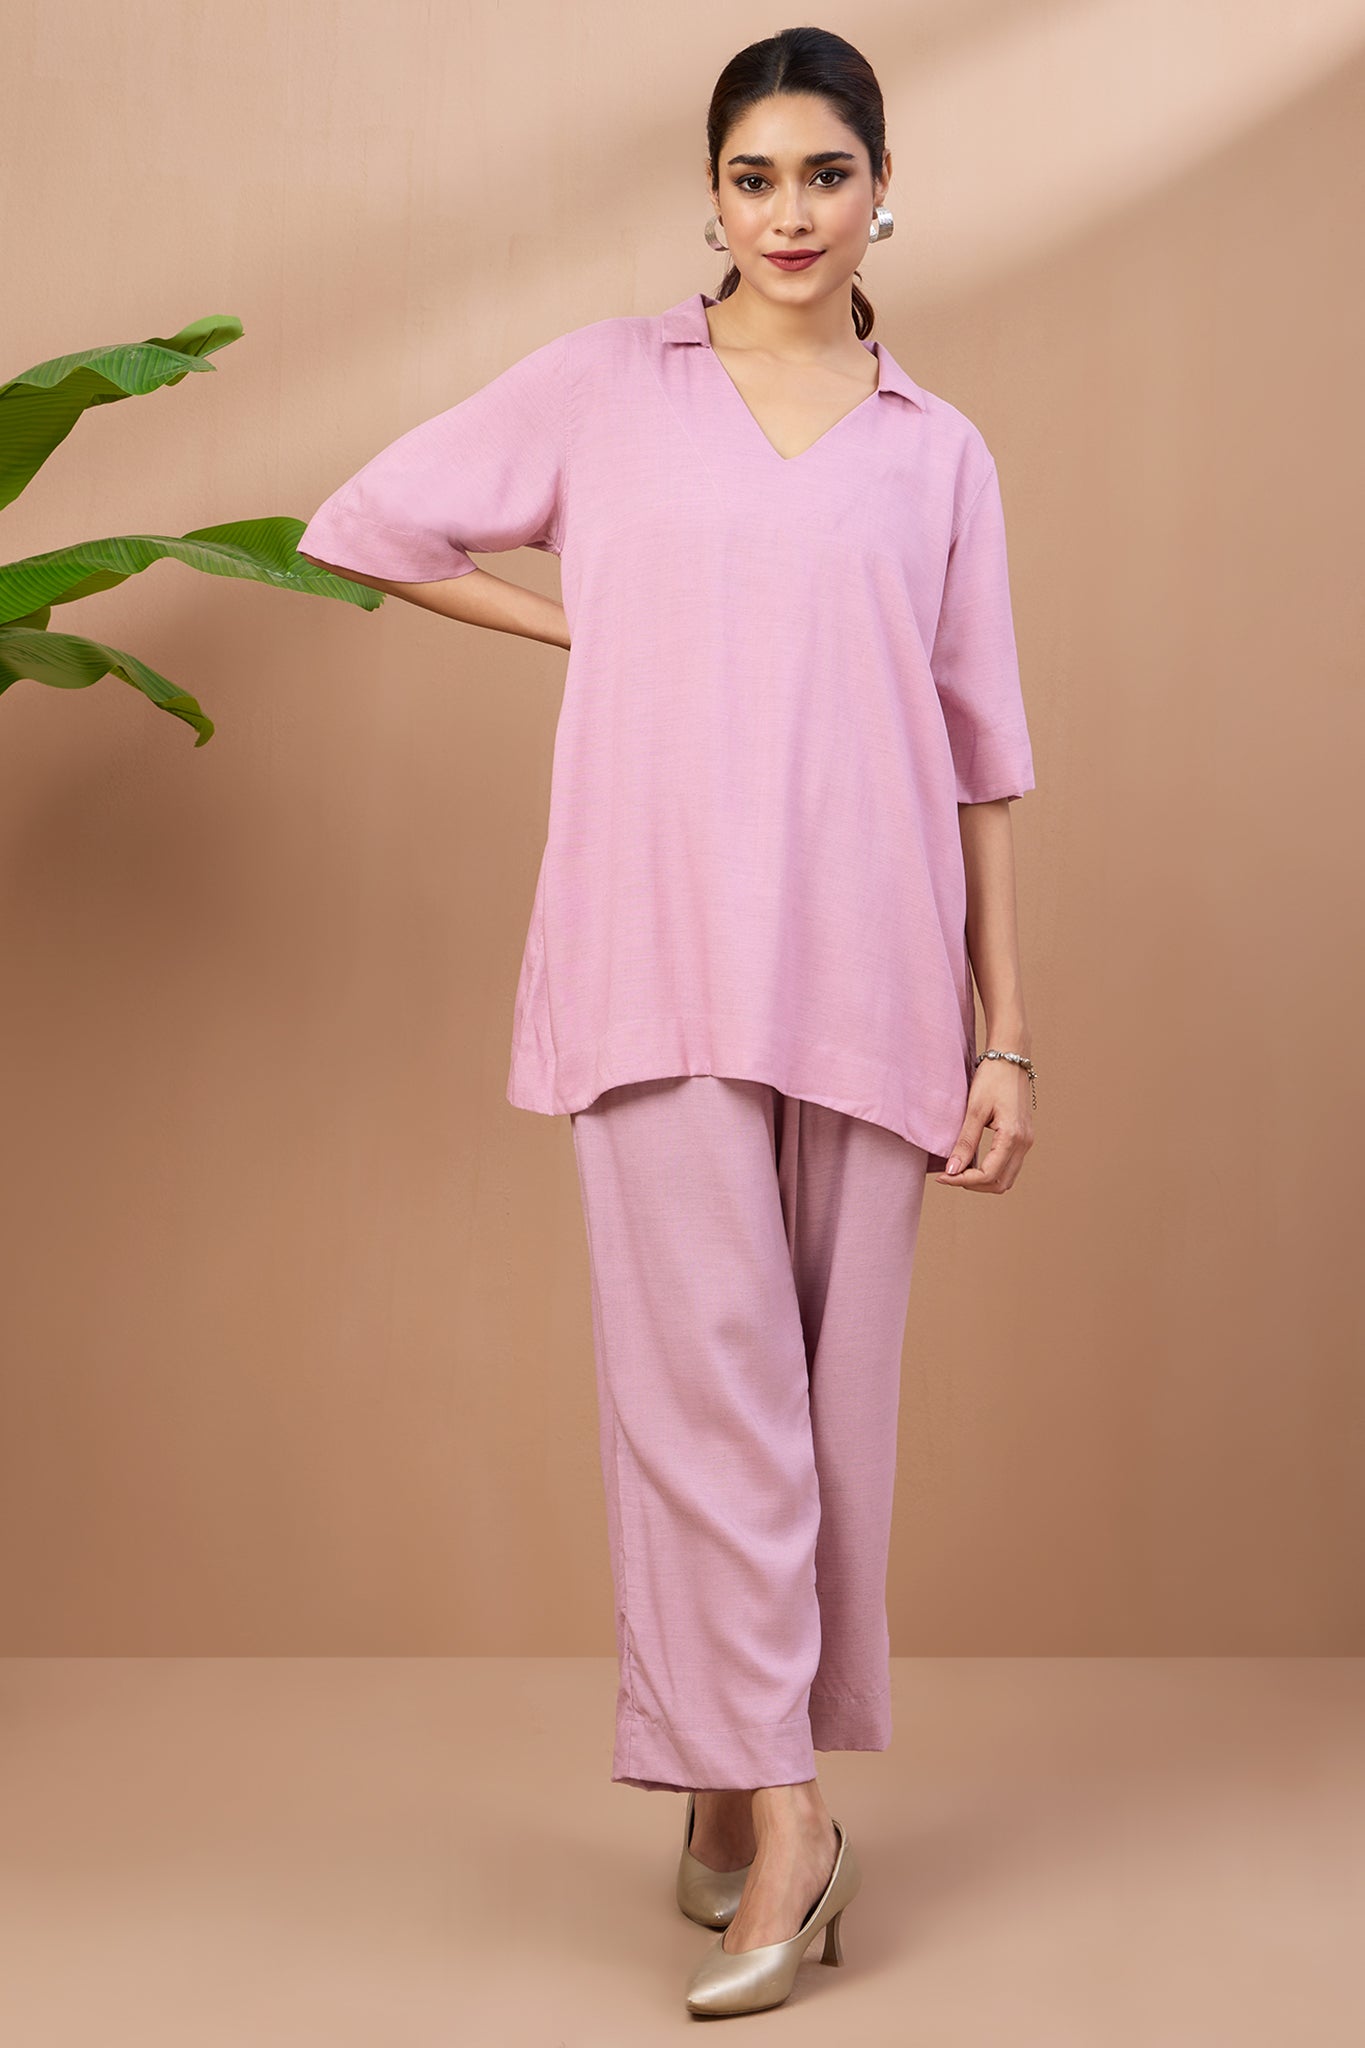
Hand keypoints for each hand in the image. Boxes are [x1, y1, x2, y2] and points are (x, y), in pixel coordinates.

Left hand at [934, 1057, 1033, 1191]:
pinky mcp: (1024, 1137)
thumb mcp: (974, 1108)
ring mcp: (1026, 1141)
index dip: (962, 1181)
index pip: (988, 1175)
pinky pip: (1009, 1165)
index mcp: (1012, 1136)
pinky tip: (973, 1161)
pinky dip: (991, 1170)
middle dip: (973, 1184)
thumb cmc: (992, 1077)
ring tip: (959, 1169)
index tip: (942, 1177)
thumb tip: (953, 1170)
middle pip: (1000, 1184)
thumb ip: (965, 1142)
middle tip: (949, 1175)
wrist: (1011, 1057)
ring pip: (1007, 1178)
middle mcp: (1024, 1143)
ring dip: (983, 1180)